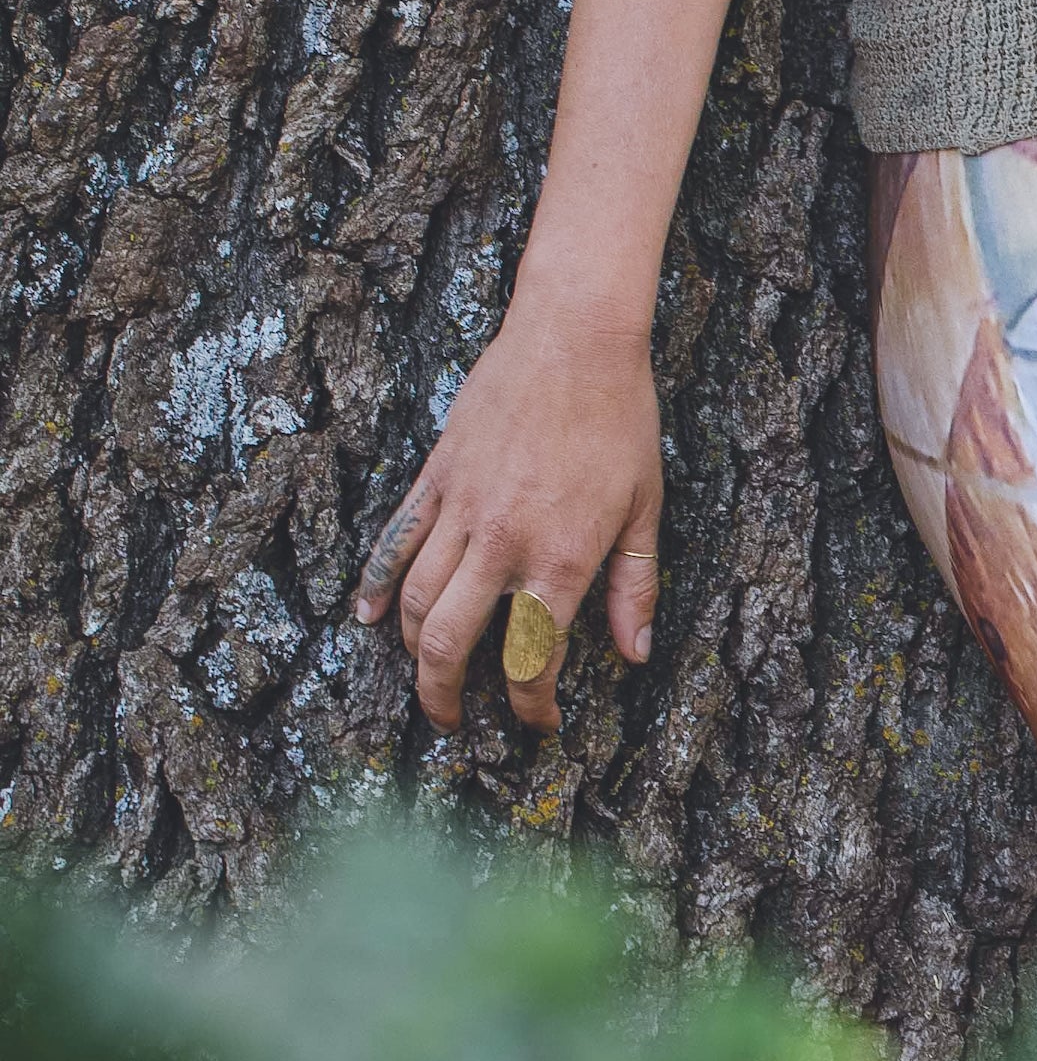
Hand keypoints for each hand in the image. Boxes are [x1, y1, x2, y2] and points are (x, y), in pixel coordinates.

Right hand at [351, 302, 664, 737]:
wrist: (573, 338)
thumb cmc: (621, 419)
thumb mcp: (646, 508)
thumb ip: (636, 587)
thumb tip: (634, 655)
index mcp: (562, 558)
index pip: (532, 659)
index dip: (532, 704)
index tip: (538, 723)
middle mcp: (503, 542)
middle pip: (450, 644)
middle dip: (446, 698)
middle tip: (454, 723)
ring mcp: (461, 510)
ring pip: (413, 601)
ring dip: (412, 652)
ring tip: (425, 678)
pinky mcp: (435, 478)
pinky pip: (393, 541)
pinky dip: (374, 585)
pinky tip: (366, 619)